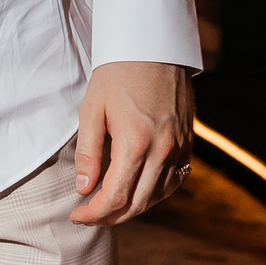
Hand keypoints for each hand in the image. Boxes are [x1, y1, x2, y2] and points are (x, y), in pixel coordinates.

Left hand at [70, 60, 193, 225]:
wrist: (152, 47)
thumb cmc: (116, 75)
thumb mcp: (91, 110)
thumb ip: (89, 153)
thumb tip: (84, 189)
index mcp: (135, 142)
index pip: (115, 197)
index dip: (94, 214)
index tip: (76, 215)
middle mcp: (163, 149)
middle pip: (137, 204)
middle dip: (110, 217)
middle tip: (89, 216)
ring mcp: (180, 147)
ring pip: (157, 196)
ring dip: (133, 208)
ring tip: (109, 207)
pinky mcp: (189, 143)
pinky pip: (174, 181)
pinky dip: (155, 193)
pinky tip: (138, 192)